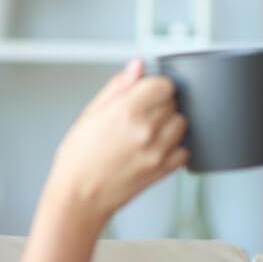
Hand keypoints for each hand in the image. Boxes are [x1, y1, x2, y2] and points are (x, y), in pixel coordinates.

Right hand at [47, 60, 188, 222]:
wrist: (79, 196)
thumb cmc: (78, 158)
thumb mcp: (91, 114)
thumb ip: (118, 86)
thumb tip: (137, 66)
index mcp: (127, 111)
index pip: (164, 84)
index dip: (155, 86)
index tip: (147, 92)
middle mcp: (146, 130)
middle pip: (174, 102)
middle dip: (160, 104)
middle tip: (141, 114)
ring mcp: (158, 151)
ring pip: (182, 124)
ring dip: (170, 123)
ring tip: (148, 131)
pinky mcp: (164, 169)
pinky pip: (184, 150)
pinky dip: (175, 147)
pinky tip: (156, 148)